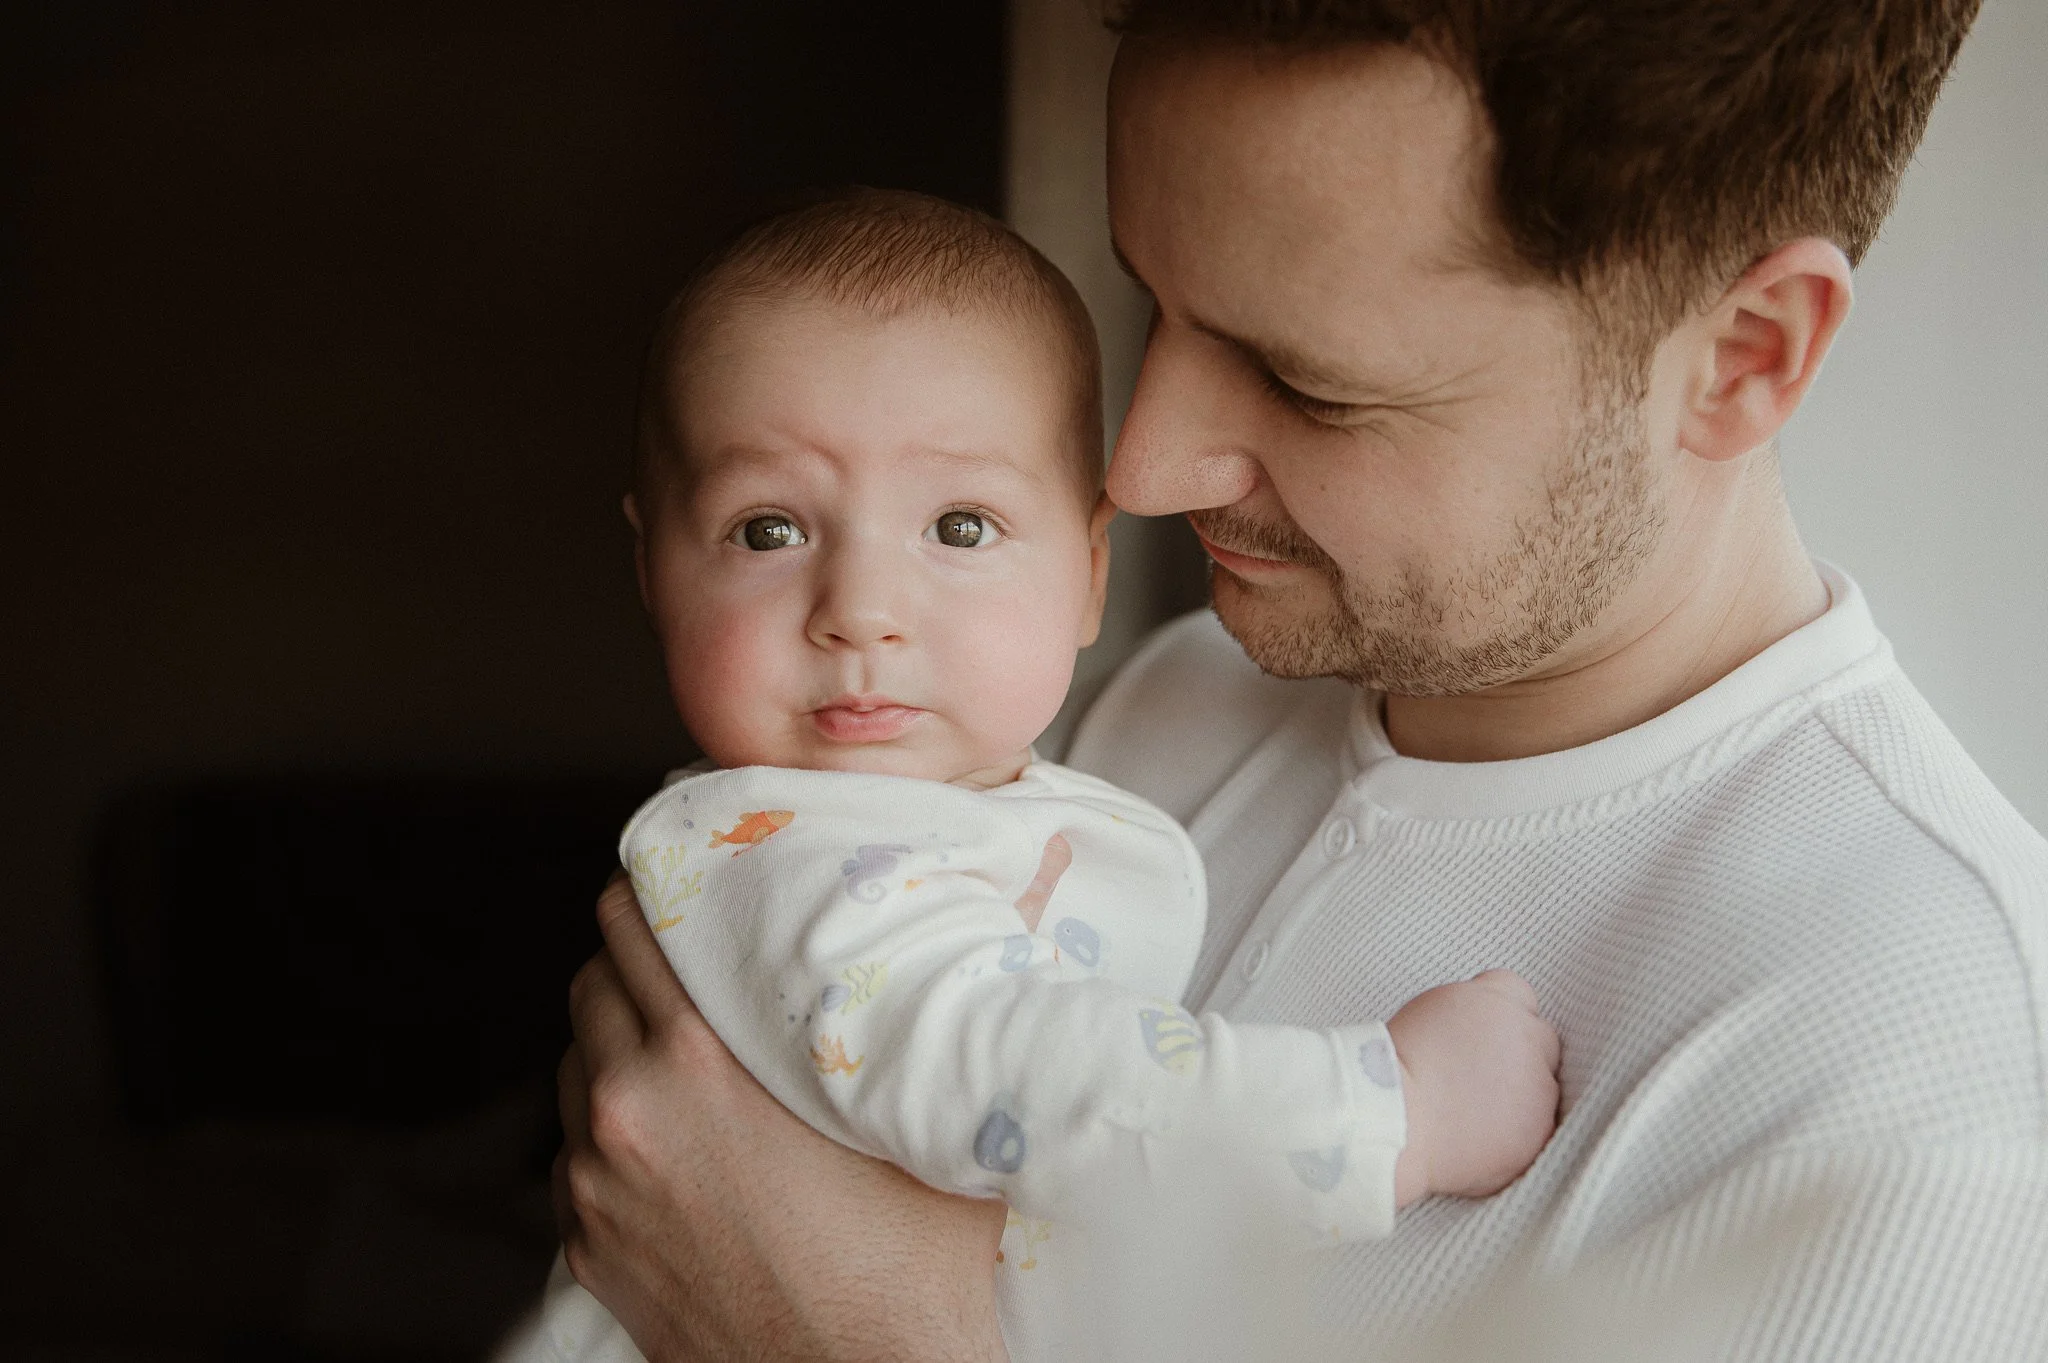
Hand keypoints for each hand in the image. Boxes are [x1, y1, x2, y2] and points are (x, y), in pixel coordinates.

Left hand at [555, 873, 1009, 1362]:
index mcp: (702, 1064)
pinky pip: (575, 1150)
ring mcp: (596, 1187)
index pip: (636, 921)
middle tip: (701, 955)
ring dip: (622, 1041)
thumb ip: (960, 984)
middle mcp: (631, 1114)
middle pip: (593, 980)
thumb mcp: (939, 1111)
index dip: (664, 883)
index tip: (692, 873)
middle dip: (642, 960)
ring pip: (577, 1063)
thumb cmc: (910, 1273)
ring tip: (691, 1046)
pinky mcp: (588, 1247)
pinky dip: (613, 1125)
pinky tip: (679, 1135)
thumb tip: (1038, 866)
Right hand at [1387, 969, 1560, 1205]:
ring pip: (1541, 1087)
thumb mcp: (1431, 1012)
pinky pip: (1536, 1129)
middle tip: (1478, 1077)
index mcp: (1497, 1000)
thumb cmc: (1396, 1066)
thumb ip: (1471, 1013)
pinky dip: (1516, 1133)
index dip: (1500, 1015)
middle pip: (1539, 1039)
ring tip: (1472, 1113)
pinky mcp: (1539, 1129)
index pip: (1518, 994)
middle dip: (1517, 1055)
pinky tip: (1480, 1136)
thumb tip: (1483, 1030)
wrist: (1395, 1118)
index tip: (1482, 1035)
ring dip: (1519, 1096)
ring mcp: (1539, 1086)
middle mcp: (1528, 1037)